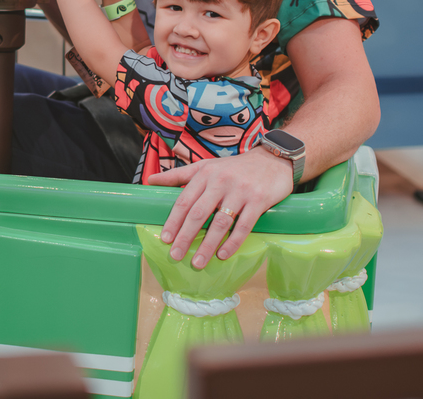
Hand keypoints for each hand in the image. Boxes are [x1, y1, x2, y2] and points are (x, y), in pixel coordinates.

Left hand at [144, 146, 291, 267]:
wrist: (273, 160)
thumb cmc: (235, 167)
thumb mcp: (206, 166)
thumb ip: (178, 175)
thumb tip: (149, 180)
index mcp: (205, 173)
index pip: (184, 200)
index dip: (173, 221)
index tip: (165, 238)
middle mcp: (221, 181)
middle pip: (198, 213)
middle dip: (185, 236)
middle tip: (175, 255)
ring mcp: (241, 191)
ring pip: (220, 222)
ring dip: (207, 245)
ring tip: (197, 263)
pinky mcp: (259, 200)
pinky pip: (244, 225)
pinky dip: (233, 242)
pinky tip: (223, 255)